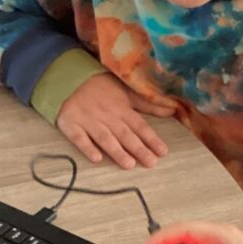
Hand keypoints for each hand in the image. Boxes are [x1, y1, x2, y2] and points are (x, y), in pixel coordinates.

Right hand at [56, 74, 174, 168]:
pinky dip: (87, 147)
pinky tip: (96, 159)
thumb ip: (148, 105)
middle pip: (125, 134)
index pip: (139, 126)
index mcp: (122, 109)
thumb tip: (172, 110)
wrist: (70, 78)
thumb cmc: (103, 89)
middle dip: (138, 148)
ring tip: (129, 165)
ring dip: (116, 151)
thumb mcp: (127, 93)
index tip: (163, 152)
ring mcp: (88, 120)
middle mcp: (107, 115)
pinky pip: (79, 137)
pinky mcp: (71, 124)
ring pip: (105, 137)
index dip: (151, 138)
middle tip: (151, 163)